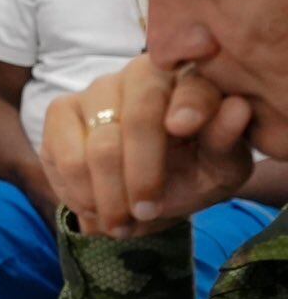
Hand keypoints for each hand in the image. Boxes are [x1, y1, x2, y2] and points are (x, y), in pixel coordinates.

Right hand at [42, 56, 254, 238]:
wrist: (148, 187)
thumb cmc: (192, 169)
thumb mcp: (221, 165)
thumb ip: (226, 140)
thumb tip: (237, 109)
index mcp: (188, 78)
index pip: (190, 87)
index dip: (187, 105)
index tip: (182, 128)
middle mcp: (139, 74)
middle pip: (137, 119)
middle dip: (140, 174)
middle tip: (145, 214)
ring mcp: (96, 90)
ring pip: (97, 145)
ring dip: (107, 194)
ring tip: (118, 224)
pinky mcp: (61, 111)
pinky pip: (62, 156)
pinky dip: (77, 192)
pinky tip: (94, 209)